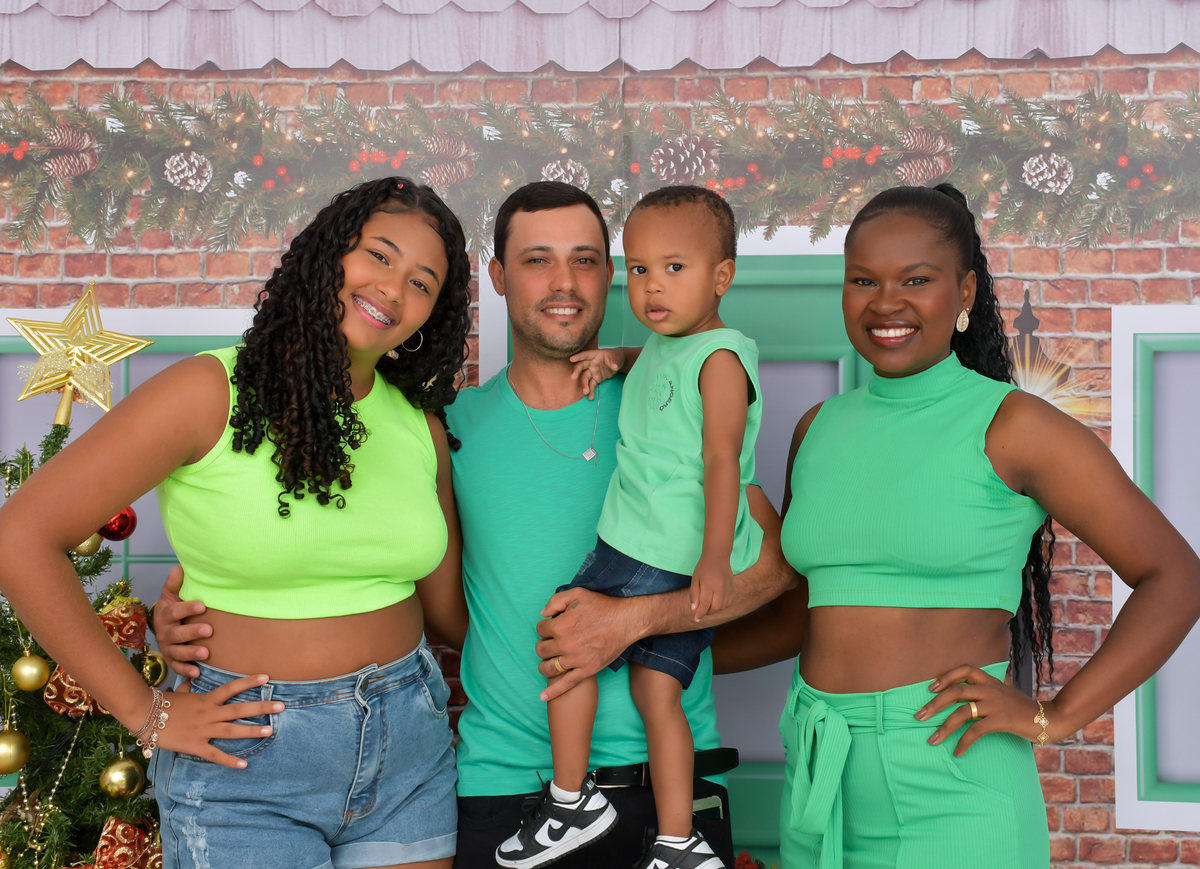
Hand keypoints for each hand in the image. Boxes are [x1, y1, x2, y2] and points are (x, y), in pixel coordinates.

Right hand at [151, 565, 211, 679]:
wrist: (165, 627)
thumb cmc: (173, 608)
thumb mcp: (171, 595)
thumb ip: (174, 584)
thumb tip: (179, 568)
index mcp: (165, 614)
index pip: (174, 611)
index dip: (187, 609)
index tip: (202, 606)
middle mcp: (165, 633)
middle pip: (176, 634)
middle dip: (191, 633)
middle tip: (208, 630)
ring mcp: (168, 648)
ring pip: (177, 652)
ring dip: (191, 653)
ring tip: (206, 653)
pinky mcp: (172, 661)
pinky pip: (177, 667)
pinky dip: (186, 671)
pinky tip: (197, 673)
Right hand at [153, 674, 284, 768]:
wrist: (144, 715)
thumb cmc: (161, 704)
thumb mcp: (178, 693)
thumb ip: (188, 688)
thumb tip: (190, 680)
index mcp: (206, 700)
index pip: (231, 688)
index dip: (249, 682)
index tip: (266, 677)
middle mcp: (208, 713)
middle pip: (239, 709)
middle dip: (261, 707)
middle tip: (282, 705)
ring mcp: (203, 730)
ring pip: (231, 730)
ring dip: (251, 731)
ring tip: (270, 730)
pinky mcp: (195, 745)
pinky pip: (215, 754)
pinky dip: (229, 761)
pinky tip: (244, 765)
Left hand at [534, 588, 642, 701]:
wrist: (626, 621)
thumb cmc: (602, 606)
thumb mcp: (577, 593)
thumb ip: (556, 600)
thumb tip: (543, 614)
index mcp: (560, 625)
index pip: (540, 630)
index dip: (544, 628)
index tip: (551, 628)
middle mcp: (565, 644)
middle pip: (541, 649)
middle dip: (543, 645)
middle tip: (551, 643)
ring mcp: (575, 660)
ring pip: (548, 668)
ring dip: (544, 665)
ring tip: (547, 663)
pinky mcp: (586, 670)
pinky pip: (566, 684)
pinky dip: (553, 691)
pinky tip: (543, 697)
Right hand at [569, 349, 622, 399]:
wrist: (618, 363)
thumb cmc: (616, 357)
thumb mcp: (617, 358)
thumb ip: (614, 362)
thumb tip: (614, 366)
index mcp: (595, 355)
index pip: (586, 355)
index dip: (578, 356)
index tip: (571, 359)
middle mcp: (591, 363)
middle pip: (582, 366)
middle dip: (577, 371)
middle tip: (573, 377)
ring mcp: (592, 371)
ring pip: (585, 377)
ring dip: (584, 384)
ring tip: (585, 392)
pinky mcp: (596, 379)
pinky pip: (592, 385)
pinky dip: (591, 390)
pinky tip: (591, 397)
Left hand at [690, 554, 733, 620]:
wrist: (718, 556)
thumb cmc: (703, 567)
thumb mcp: (695, 579)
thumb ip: (694, 594)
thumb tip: (694, 609)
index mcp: (709, 584)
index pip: (705, 604)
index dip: (700, 613)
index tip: (696, 619)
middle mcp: (720, 587)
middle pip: (715, 608)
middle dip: (707, 612)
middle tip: (702, 609)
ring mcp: (728, 588)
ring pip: (722, 607)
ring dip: (715, 609)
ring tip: (709, 604)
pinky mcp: (733, 588)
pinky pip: (729, 603)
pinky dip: (722, 606)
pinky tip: (717, 601)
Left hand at [915, 664, 1062, 754]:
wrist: (1050, 719)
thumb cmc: (1024, 709)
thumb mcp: (1005, 694)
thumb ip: (988, 693)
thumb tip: (967, 698)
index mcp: (991, 681)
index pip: (964, 670)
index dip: (946, 676)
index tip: (930, 688)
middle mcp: (991, 689)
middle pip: (956, 691)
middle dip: (934, 704)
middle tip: (918, 716)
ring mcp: (996, 704)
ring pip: (962, 712)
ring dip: (944, 727)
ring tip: (932, 739)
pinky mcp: (1002, 720)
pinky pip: (976, 731)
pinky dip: (963, 742)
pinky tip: (957, 752)